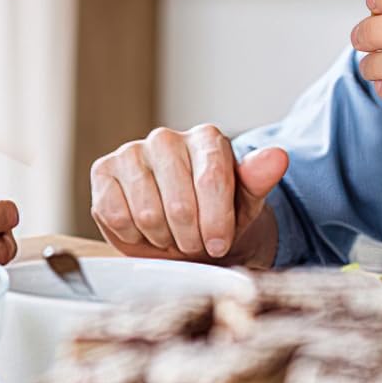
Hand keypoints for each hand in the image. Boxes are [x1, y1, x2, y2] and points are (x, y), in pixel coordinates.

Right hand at [90, 125, 288, 266]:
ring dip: (163, 238)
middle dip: (190, 237)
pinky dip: (133, 236)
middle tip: (194, 243)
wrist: (184, 232)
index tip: (220, 244)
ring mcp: (131, 152)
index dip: (216, 221)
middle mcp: (166, 138)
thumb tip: (278, 156)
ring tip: (172, 236)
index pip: (212, 179)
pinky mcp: (102, 171)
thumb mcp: (245, 204)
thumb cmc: (217, 217)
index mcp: (206, 138)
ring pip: (147, 212)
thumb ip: (258, 179)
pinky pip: (116, 215)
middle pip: (179, 203)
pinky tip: (144, 230)